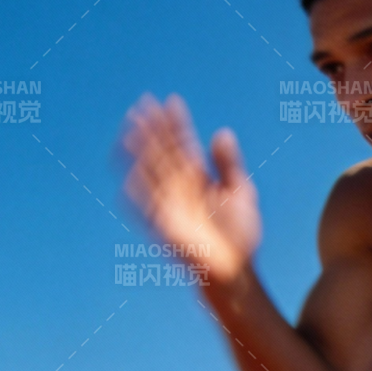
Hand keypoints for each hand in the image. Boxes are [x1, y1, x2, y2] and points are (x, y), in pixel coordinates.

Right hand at [120, 94, 261, 284]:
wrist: (235, 270)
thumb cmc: (240, 235)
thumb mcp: (240, 192)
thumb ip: (229, 164)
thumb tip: (222, 132)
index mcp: (199, 178)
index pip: (184, 144)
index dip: (177, 124)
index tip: (172, 101)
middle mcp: (181, 188)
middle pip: (163, 153)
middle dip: (154, 129)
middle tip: (144, 103)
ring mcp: (170, 205)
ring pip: (151, 172)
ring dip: (140, 151)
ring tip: (132, 128)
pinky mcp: (163, 226)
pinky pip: (144, 206)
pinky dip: (137, 190)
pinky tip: (131, 170)